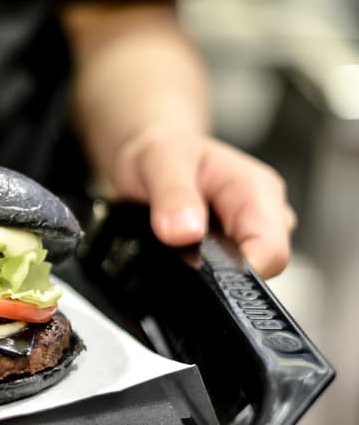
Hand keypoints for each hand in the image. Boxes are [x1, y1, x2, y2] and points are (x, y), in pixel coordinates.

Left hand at [109, 126, 295, 278]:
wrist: (152, 151)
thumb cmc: (162, 151)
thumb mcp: (159, 162)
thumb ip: (173, 196)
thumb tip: (184, 232)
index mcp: (257, 190)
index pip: (272, 250)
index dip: (241, 272)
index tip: (202, 273)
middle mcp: (263, 212)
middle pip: (263, 265)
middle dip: (223, 269)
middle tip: (179, 249)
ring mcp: (251, 230)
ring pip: (245, 271)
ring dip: (210, 266)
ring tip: (177, 241)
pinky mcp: (234, 244)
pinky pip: (226, 268)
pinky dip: (204, 265)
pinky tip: (182, 249)